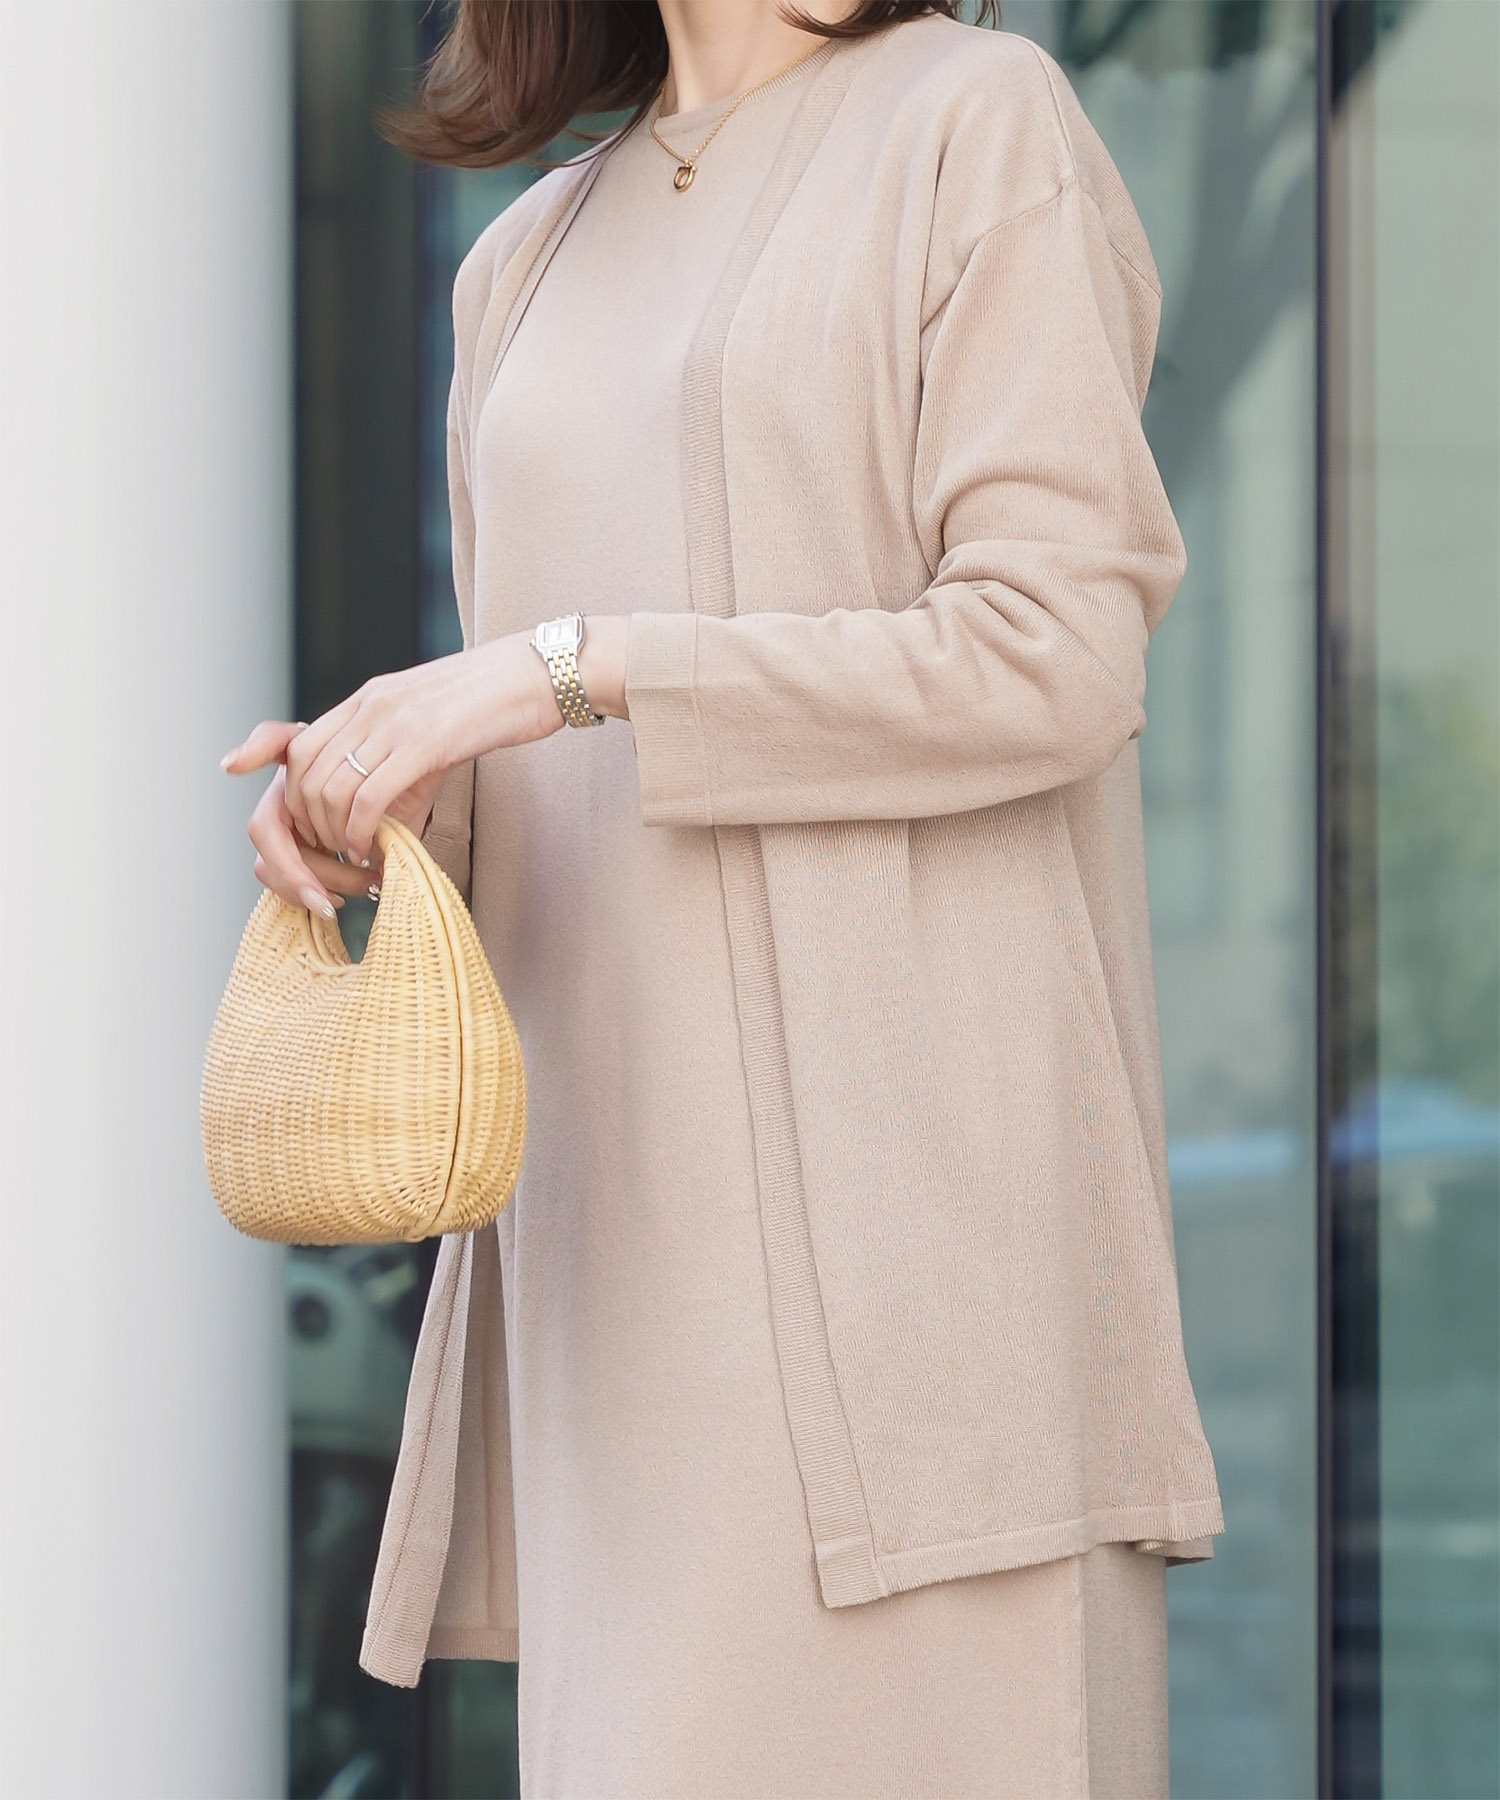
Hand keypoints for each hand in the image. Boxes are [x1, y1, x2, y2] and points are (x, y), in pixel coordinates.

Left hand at [221, 620, 629, 902]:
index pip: (299, 747)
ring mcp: (395, 722)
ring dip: (333, 834)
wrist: (539, 674)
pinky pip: (368, 797)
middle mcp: (371, 705)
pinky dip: (360, 833)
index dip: (295, 796)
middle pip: (306, 773)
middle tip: (330, 851)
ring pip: (331, 789)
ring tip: (352, 855)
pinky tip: (372, 849)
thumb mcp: (430, 720)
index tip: (314, 828)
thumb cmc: (495, 703)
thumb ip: (398, 754)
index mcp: (368, 697)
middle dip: (308, 823)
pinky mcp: (424, 743)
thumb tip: (384, 808)